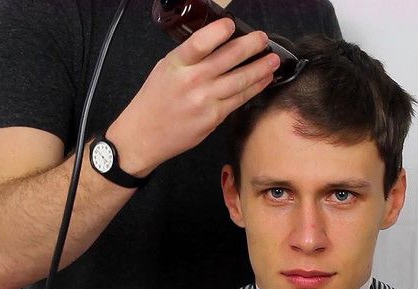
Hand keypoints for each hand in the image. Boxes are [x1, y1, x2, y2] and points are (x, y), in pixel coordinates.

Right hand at [106, 18, 280, 176]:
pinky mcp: (214, 117)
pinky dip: (254, 88)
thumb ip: (189, 58)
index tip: (232, 24)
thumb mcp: (165, 70)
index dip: (219, 32)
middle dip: (251, 46)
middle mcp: (192, 80)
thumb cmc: (154, 101)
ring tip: (273, 60)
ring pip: (240, 80)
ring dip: (260, 68)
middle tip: (263, 39)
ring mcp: (205, 100)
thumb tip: (218, 45)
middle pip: (228, 58)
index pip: (201, 43)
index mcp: (177, 64)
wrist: (143, 135)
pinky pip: (239, 99)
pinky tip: (264, 80)